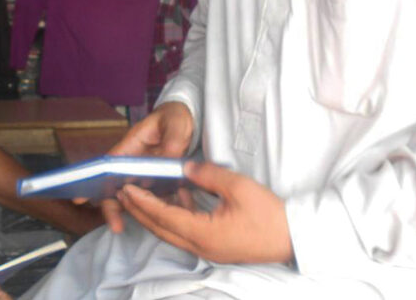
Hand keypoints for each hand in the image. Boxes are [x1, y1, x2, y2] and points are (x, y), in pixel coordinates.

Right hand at [80, 102, 193, 232]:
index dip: (95, 179)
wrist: (187, 120)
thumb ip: (173, 139)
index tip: (81, 197)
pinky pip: (152, 198)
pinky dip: (153, 209)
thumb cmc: (174, 117)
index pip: (111, 163)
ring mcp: (145, 173)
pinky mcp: (158, 182)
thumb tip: (168, 159)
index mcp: (132, 144)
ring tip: (126, 228)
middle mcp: (134, 161)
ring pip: (132, 195)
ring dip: (130, 210)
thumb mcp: (176, 123)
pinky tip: (160, 220)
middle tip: (115, 226)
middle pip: (116, 184)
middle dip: (111, 205)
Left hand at [116, 161, 293, 264]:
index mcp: (202, 233)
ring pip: (172, 232)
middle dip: (140, 210)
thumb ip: (208, 174)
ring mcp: (207, 249)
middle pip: (160, 229)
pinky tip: (178, 197)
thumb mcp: (238, 187)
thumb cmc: (268, 214)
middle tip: (123, 192)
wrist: (292, 237)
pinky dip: (175, 216)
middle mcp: (199, 245)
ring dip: (155, 214)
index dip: (142, 202)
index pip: (163, 216)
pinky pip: (186, 232)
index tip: (126, 188)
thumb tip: (186, 166)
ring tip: (143, 194)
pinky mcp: (215, 246)